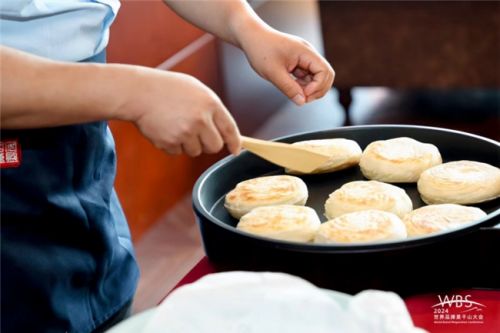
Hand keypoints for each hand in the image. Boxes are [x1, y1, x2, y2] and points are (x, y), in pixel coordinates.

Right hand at [120, 67, 240, 156]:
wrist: (138, 92)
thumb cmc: (167, 88)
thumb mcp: (196, 89)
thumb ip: (212, 109)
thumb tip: (225, 131)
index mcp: (210, 104)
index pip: (230, 130)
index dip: (234, 143)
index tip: (235, 149)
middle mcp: (200, 120)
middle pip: (214, 146)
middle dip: (208, 144)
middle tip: (196, 133)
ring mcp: (185, 133)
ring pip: (196, 151)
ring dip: (188, 144)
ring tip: (176, 125)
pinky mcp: (170, 142)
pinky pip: (178, 152)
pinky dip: (173, 145)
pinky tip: (165, 129)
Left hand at [239, 26, 334, 104]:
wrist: (251, 37)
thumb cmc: (260, 50)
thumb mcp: (273, 72)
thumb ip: (288, 88)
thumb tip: (302, 102)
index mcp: (305, 52)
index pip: (324, 71)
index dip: (317, 86)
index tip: (303, 94)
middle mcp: (308, 54)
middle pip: (326, 75)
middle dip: (317, 90)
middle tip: (302, 98)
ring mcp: (304, 58)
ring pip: (317, 78)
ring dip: (309, 89)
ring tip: (294, 93)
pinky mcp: (298, 62)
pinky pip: (307, 76)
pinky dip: (303, 85)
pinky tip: (291, 87)